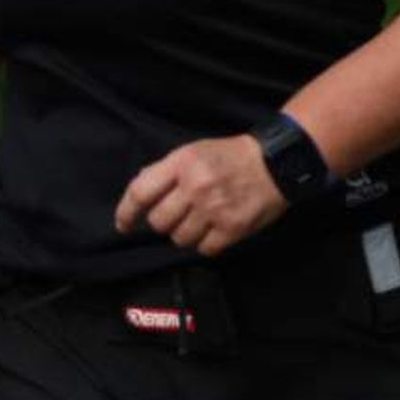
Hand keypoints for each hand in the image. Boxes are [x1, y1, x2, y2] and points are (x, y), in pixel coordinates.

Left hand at [114, 134, 286, 255]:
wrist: (277, 162)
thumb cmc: (231, 156)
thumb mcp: (195, 151)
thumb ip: (166, 170)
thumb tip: (140, 191)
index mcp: (182, 163)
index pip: (141, 192)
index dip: (126, 212)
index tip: (123, 225)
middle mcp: (195, 186)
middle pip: (159, 222)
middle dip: (164, 222)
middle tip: (178, 215)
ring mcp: (214, 209)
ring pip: (180, 239)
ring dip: (186, 234)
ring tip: (200, 220)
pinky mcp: (232, 228)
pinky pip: (204, 249)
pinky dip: (206, 243)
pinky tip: (215, 230)